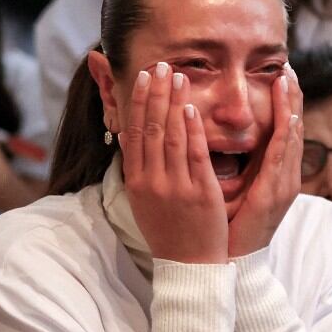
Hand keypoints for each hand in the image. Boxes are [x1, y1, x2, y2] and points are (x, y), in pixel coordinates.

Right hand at [121, 62, 226, 263]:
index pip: (135, 133)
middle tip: (160, 65)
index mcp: (137, 182)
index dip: (138, 102)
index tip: (143, 77)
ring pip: (172, 135)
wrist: (188, 266)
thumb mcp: (145, 201)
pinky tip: (191, 107)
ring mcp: (175, 186)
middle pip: (151, 128)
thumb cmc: (169, 232)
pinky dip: (191, 129)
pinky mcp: (199, 192)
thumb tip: (132, 137)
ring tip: (177, 75)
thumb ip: (140, 169)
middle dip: (155, 93)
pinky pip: (194, 154)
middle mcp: (152, 181)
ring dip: (174, 101)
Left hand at [226, 64, 301, 257]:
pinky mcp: (274, 193)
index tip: (278, 75)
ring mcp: (283, 185)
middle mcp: (284, 177)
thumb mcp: (233, 191)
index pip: (283, 131)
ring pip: (293, 136)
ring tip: (289, 78)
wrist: (234, 262)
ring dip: (292, 105)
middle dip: (292, 96)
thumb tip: (220, 142)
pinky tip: (287, 111)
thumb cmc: (229, 228)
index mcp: (274, 176)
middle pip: (294, 127)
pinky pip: (283, 156)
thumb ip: (233, 166)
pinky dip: (286, 131)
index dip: (283, 103)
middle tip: (288, 66)